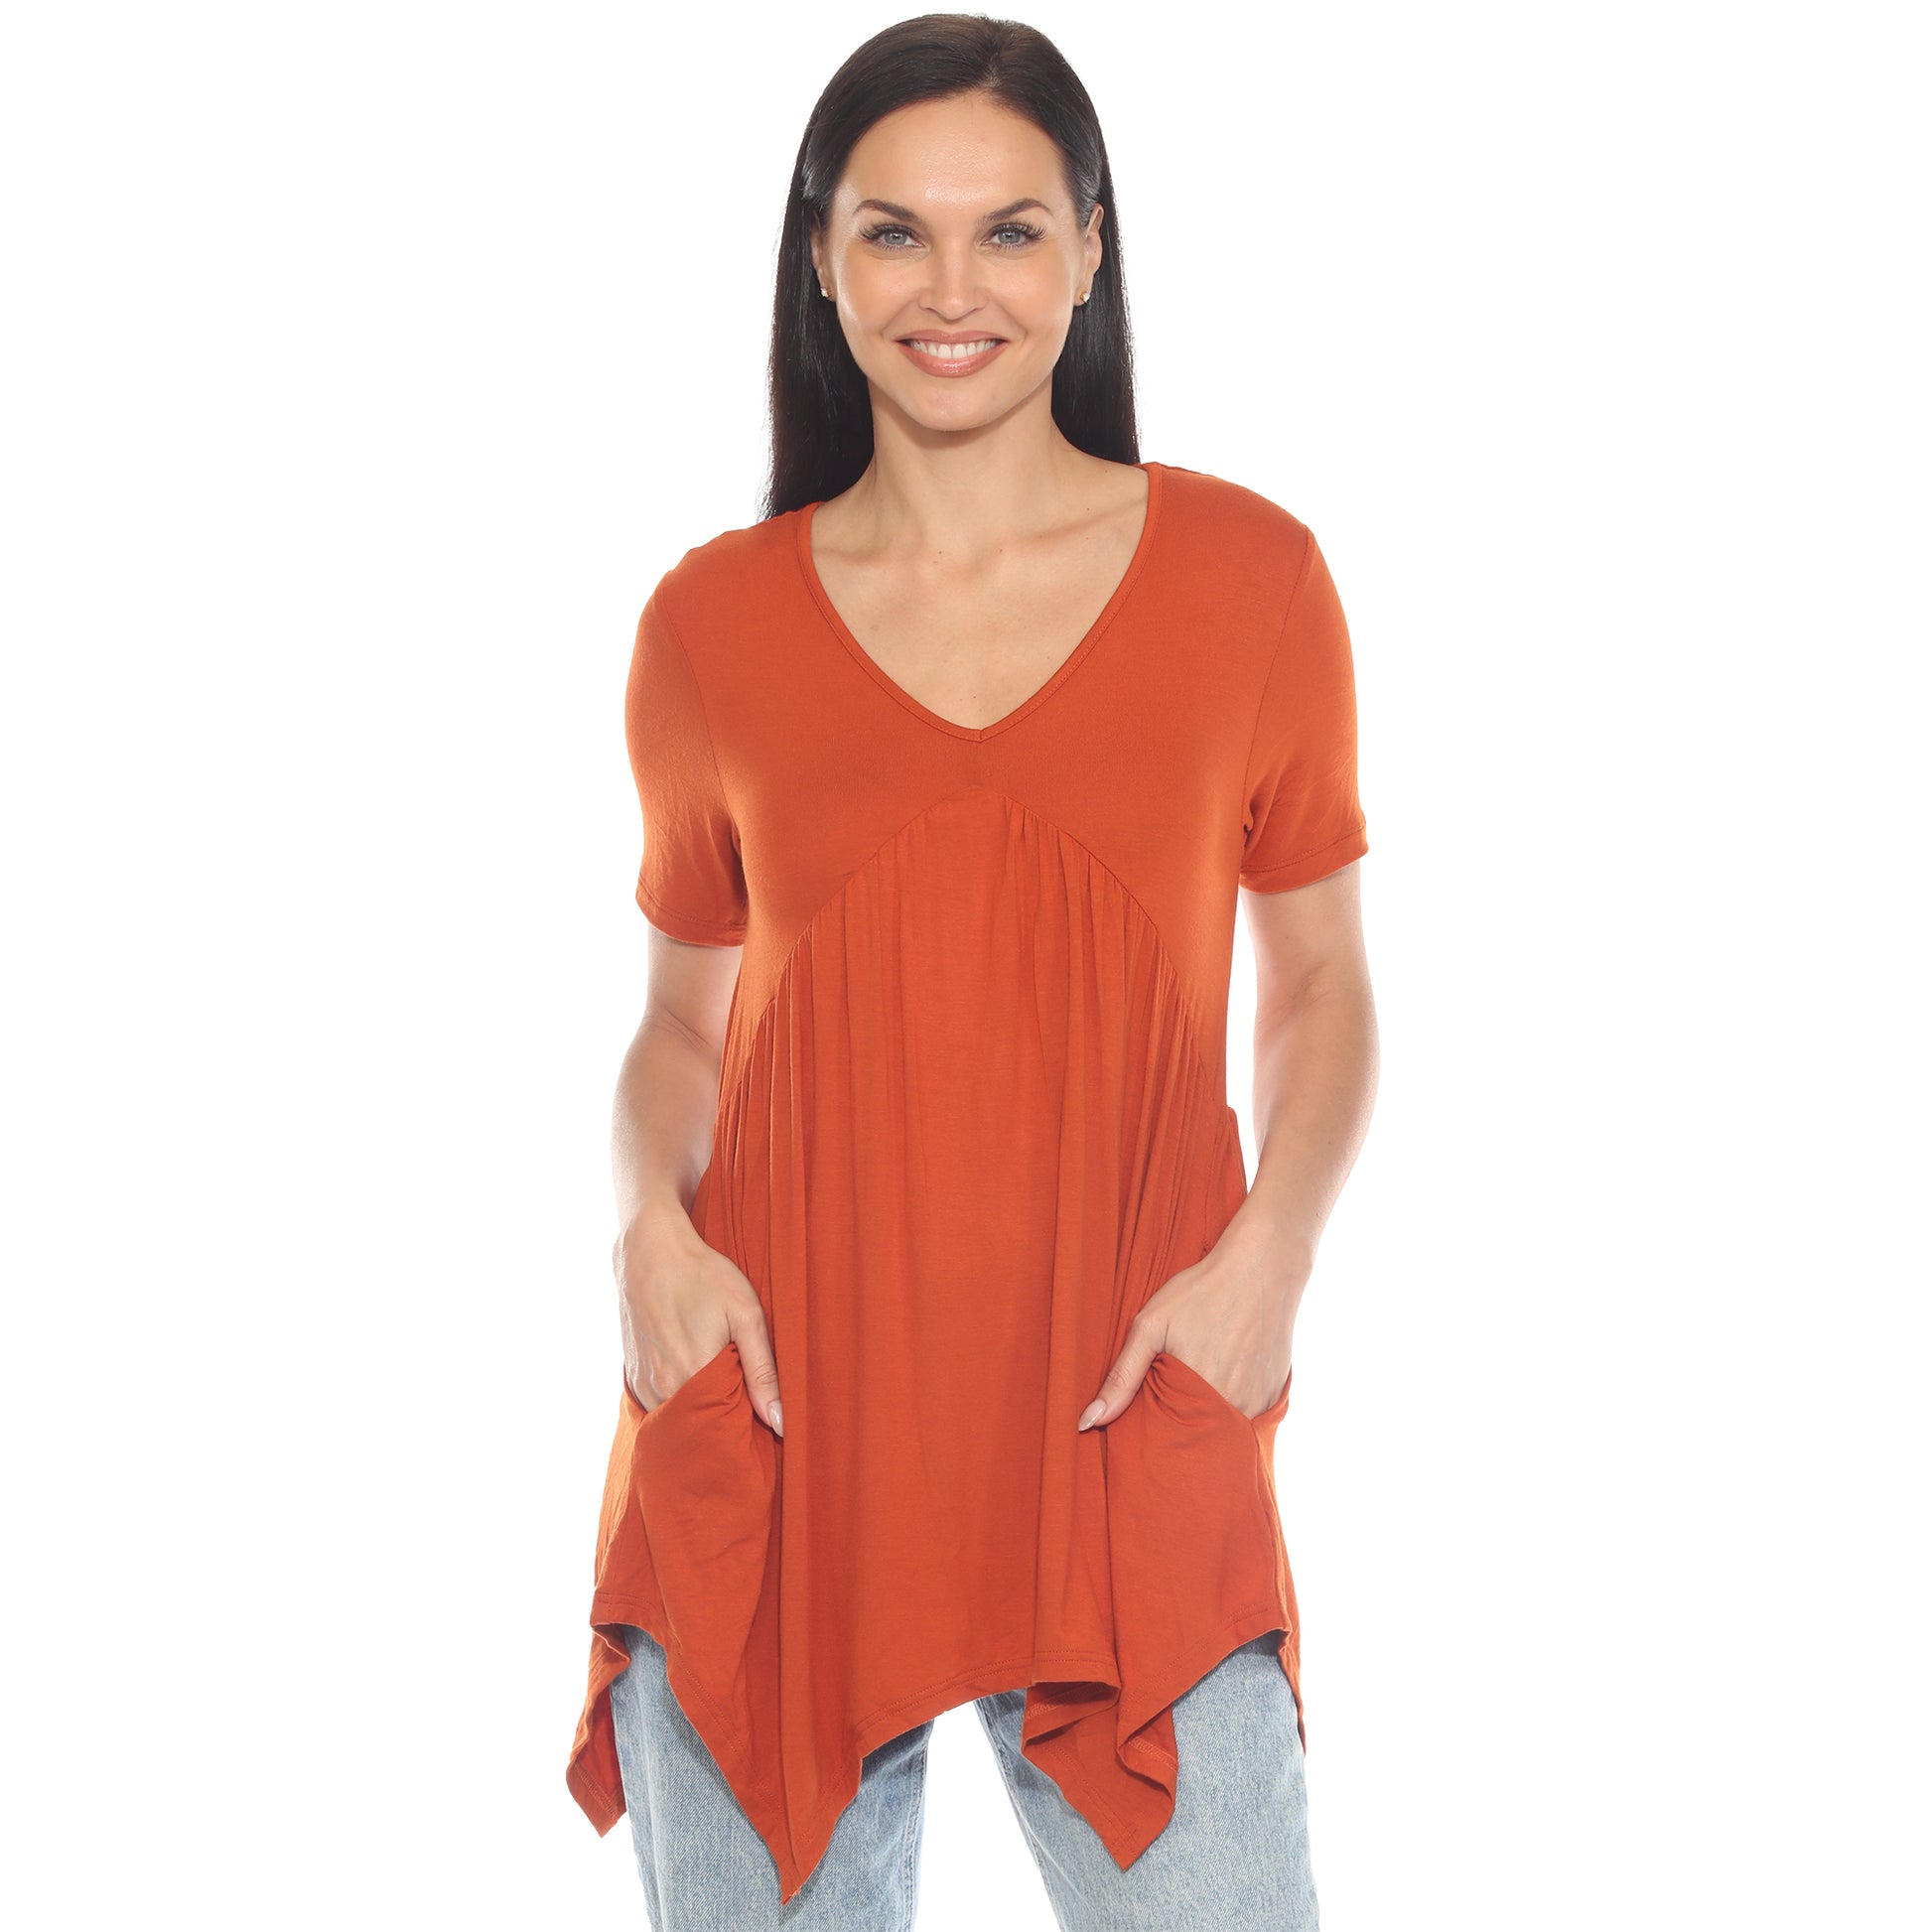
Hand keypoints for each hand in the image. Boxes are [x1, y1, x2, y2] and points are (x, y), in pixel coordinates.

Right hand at [613, 1205, 783, 1435]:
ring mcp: (644, 1386)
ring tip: (720, 1380)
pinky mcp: (633, 1379)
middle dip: (723, 1419)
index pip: (727, 1428)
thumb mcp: (746, 1315)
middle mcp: (663, 1389)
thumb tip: (780, 1423)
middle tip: (742, 1391)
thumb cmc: (703, 1277)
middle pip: (701, 1426)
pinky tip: (694, 1375)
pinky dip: (680, 1400)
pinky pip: (661, 1406)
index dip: (747, 1424)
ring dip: (700, 1410)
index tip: (761, 1414)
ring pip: (680, 1418)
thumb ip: (764, 1372)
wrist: (650, 1251)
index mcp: (694, 1377)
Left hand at [1075, 1222, 1305, 1429]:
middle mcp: (1234, 1410)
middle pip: (1200, 1440)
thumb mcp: (1150, 1327)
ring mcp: (1260, 1406)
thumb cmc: (1201, 1292)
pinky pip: (1250, 1418)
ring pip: (1226, 1431)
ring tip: (1201, 1384)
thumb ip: (1121, 1378)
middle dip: (1184, 1430)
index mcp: (1198, 1399)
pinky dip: (1235, 1407)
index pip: (1170, 1443)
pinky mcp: (1277, 1397)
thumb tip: (1088, 1422)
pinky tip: (1229, 1374)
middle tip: (1175, 1396)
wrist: (1264, 1266)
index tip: (1150, 1418)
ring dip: (1210, 1420)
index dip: (1158, 1436)